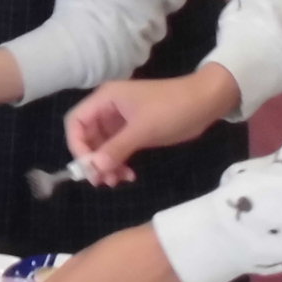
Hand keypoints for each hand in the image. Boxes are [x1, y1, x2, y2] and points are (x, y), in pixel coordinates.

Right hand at [63, 63, 240, 184]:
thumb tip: (94, 168)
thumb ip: (116, 148)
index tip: (88, 167)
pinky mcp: (135, 130)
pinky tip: (129, 175)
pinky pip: (118, 149)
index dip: (77, 145)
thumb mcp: (143, 129)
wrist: (205, 102)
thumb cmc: (172, 109)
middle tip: (102, 181)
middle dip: (93, 159)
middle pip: (87, 136)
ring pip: (103, 146)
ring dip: (106, 164)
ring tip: (117, 181)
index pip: (76, 122)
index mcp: (105, 99)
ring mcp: (122, 120)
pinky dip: (119, 162)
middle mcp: (108, 108)